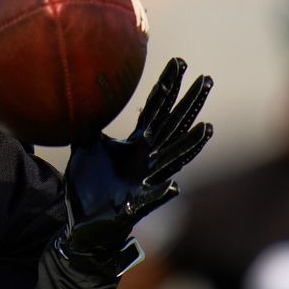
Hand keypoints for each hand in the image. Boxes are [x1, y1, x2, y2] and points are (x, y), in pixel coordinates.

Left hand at [59, 58, 213, 275]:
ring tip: (206, 127)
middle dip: (189, 105)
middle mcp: (147, 161)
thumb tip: (81, 93)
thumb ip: (88, 124)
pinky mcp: (134, 207)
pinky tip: (173, 186)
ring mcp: (144, 183)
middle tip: (206, 80)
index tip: (180, 61)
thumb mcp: (86, 148)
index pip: (156, 109)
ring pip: (172, 161)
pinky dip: (161, 193)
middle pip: (173, 128)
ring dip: (189, 146)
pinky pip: (150, 199)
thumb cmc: (88, 187)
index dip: (167, 86)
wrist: (81, 226)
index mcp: (137, 145)